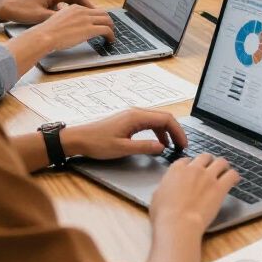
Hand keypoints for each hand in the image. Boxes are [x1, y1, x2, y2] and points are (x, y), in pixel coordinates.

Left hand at [0, 0, 92, 23]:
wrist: (6, 8)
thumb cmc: (21, 10)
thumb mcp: (41, 16)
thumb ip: (57, 17)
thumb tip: (72, 23)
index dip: (88, 3)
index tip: (94, 13)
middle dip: (86, 7)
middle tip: (93, 17)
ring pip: (70, 1)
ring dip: (78, 9)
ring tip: (84, 20)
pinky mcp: (47, 2)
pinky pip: (63, 5)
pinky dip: (69, 11)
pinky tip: (69, 21)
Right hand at [6, 3, 114, 66]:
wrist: (44, 36)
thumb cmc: (46, 32)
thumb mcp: (56, 19)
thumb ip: (65, 19)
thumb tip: (69, 24)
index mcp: (74, 8)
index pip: (91, 10)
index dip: (98, 17)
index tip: (100, 23)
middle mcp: (82, 11)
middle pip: (103, 13)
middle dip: (108, 21)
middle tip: (109, 28)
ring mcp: (87, 19)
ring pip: (107, 20)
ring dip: (111, 28)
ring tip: (111, 35)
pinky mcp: (90, 29)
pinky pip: (107, 30)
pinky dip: (111, 35)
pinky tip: (110, 40)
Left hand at [62, 108, 187, 159]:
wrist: (79, 139)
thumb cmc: (98, 143)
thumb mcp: (122, 148)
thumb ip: (144, 147)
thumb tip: (163, 147)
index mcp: (136, 117)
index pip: (166, 119)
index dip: (178, 131)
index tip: (183, 144)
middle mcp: (136, 112)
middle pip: (164, 117)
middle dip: (175, 130)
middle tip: (182, 145)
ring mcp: (132, 115)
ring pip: (157, 120)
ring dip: (167, 131)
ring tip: (173, 145)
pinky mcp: (128, 120)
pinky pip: (149, 123)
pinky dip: (158, 131)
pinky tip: (159, 142)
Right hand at [150, 152, 240, 233]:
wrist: (178, 223)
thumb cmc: (164, 214)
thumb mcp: (157, 196)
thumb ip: (166, 186)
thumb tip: (169, 186)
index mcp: (177, 169)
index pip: (186, 160)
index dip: (191, 165)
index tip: (192, 171)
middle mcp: (194, 168)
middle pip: (205, 157)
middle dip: (208, 162)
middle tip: (210, 170)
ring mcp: (208, 176)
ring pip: (221, 162)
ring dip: (223, 166)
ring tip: (224, 172)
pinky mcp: (220, 187)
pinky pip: (232, 175)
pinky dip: (233, 176)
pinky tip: (234, 180)